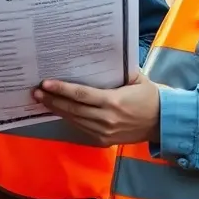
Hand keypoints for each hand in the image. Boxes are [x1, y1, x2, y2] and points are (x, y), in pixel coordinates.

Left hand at [32, 71, 161, 146]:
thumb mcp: (137, 79)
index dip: (61, 90)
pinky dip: (69, 119)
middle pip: (72, 109)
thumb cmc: (150, 97)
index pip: (81, 95)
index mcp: (113, 101)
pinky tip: (59, 111)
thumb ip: (119, 70)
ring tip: (42, 101)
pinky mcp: (104, 140)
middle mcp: (106, 119)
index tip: (45, 84)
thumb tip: (100, 57)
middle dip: (52, 100)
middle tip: (35, 93)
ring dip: (57, 110)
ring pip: (74, 120)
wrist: (164, 123)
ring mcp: (104, 132)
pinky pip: (81, 128)